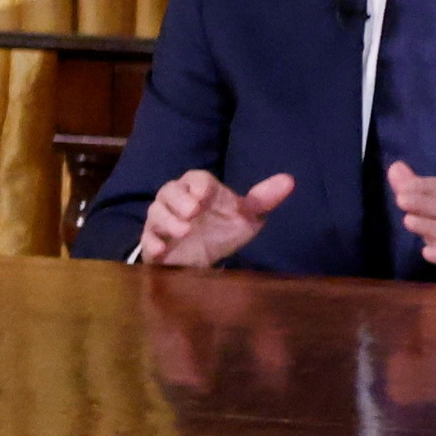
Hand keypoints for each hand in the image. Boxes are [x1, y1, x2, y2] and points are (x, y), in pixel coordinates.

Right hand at [140, 167, 295, 268]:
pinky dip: (150, 243)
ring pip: (156, 212)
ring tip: (183, 231)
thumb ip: (264, 199)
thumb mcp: (248, 216)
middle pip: (169, 190)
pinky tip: (161, 250)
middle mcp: (177, 201)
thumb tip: (290, 181)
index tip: (205, 196)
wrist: (206, 257)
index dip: (198, 185)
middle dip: (179, 200)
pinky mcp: (154, 241)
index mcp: (199, 189)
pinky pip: (146, 238)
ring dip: (167, 220)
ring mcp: (163, 221)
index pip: (195, 178)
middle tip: (193, 212)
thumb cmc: (225, 228)